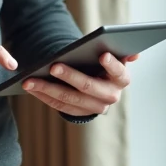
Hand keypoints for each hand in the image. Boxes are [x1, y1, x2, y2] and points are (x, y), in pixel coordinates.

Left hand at [23, 52, 137, 115]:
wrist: (99, 85)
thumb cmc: (104, 64)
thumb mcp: (114, 56)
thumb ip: (121, 52)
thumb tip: (136, 54)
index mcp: (121, 79)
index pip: (119, 72)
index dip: (112, 64)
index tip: (102, 54)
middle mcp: (110, 96)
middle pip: (88, 87)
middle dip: (70, 76)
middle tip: (53, 66)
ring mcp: (94, 107)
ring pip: (69, 99)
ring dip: (47, 88)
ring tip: (30, 79)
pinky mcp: (79, 113)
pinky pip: (59, 106)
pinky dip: (43, 95)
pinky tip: (30, 86)